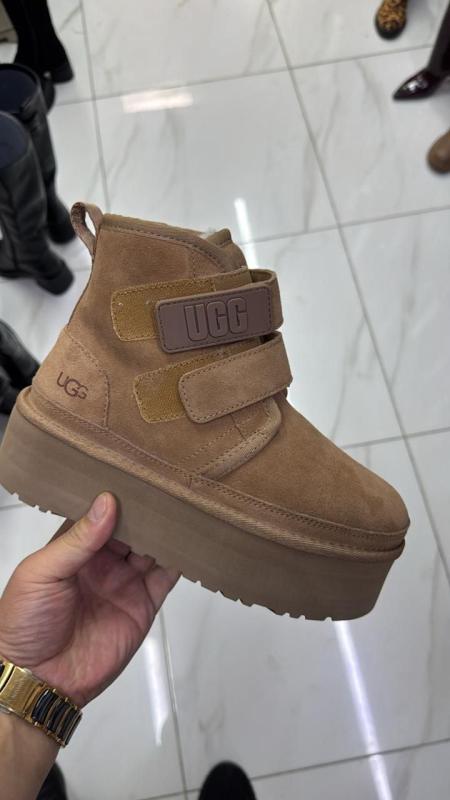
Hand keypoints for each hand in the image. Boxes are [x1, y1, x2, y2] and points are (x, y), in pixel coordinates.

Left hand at [0, 493, 178, 706]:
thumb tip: (105, 503)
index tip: (135, 474)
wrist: (38, 681)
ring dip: (166, 530)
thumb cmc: (24, 624)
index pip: (100, 512)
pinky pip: (166, 577)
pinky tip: (189, 542)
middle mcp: (101, 561)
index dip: (116, 495)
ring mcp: (124, 582)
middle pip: (132, 526)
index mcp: (72, 547)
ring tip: (182, 507)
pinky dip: (181, 559)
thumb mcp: (42, 572)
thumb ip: (77, 539)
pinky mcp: (142, 604)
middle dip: (146, 509)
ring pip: (153, 546)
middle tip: (165, 485)